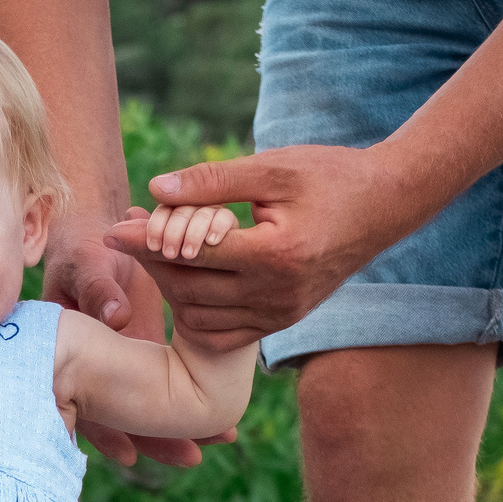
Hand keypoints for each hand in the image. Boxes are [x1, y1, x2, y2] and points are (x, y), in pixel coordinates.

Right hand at [44, 220, 216, 468]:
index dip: (106, 433)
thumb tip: (116, 317)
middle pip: (125, 415)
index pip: (86, 405)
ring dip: (183, 421)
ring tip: (223, 436)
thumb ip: (99, 290)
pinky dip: (193, 388)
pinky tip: (224, 404)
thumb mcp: (85, 264)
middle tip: (194, 456)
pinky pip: (169, 372)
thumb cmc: (80, 243)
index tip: (131, 456)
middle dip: (158, 438)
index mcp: (74, 355)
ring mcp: (123, 356)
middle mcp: (99, 365)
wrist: (93, 227)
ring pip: (151, 400)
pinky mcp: (144, 342)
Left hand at [106, 143, 428, 353]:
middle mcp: (279, 295)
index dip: (147, 241)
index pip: (194, 253)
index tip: (115, 228)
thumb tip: (157, 189)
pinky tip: (186, 281)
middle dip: (153, 262)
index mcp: (277, 254)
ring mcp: (282, 315)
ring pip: (201, 317)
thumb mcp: (273, 167)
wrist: (386, 205)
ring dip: (171, 287)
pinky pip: (223, 334)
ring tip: (157, 252)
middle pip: (191, 289)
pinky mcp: (283, 322)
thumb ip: (213, 180)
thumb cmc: (330, 175)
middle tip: (131, 233)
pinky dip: (196, 314)